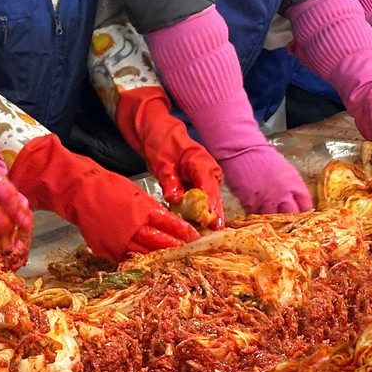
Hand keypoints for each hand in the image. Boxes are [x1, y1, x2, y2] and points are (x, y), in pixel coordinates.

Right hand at [6, 133, 196, 261]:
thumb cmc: (107, 186)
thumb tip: (166, 222)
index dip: (184, 232)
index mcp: (144, 210)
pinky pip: (127, 258)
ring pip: (146, 254)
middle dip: (175, 248)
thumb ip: (150, 209)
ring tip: (169, 259)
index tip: (194, 237)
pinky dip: (137, 259)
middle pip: (161, 243)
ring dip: (159, 257)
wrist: (79, 192)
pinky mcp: (108, 250)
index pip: (170, 224)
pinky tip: (145, 262)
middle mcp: (135, 228)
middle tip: (187, 251)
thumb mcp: (135, 193)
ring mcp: (121, 242)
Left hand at [114, 85, 224, 229]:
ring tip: (197, 238)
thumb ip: (169, 180)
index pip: (209, 189)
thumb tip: (176, 199)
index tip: (213, 226)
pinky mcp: (199, 186)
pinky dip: (194, 213)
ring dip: (201, 218)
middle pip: (212, 200)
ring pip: (207, 203)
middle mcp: (209, 172)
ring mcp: (206, 180)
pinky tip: (190, 228)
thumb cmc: (161, 142)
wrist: (158, 132)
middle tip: (205, 239)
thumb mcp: (161, 161)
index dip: (211, 209)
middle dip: (209, 219)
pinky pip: (199, 202)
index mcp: (202, 163)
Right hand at [215, 144, 312, 214]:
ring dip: (270, 220)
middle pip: (291, 217)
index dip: (303, 213)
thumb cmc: (264, 158)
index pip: (306, 207)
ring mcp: (267, 200)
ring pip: (273, 220)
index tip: (299, 217)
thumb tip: (293, 202)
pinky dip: (255, 216)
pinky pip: (255, 216)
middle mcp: (283, 195)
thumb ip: (291, 188)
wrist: (243, 150)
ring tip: (268, 220)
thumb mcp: (285, 171)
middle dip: (288, 221)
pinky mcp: (250, 203)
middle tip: (283, 223)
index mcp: (295, 185)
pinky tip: (255, 213)